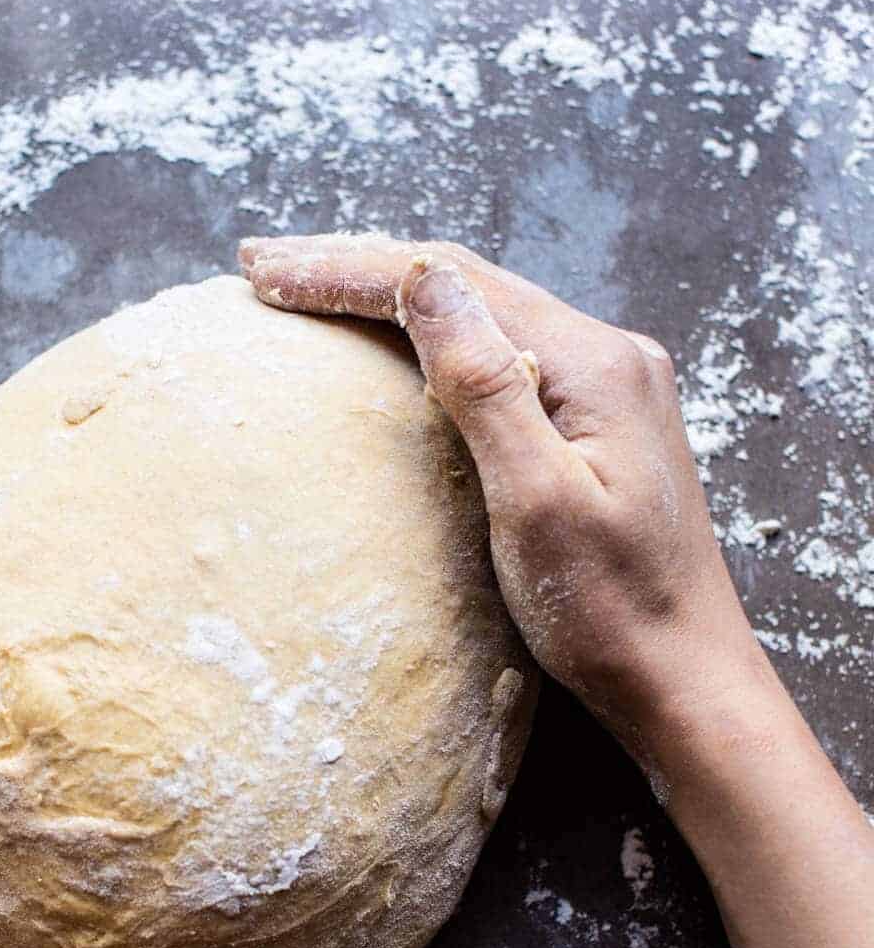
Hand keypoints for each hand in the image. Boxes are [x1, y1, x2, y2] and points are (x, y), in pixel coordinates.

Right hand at [238, 233, 761, 760]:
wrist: (685, 682)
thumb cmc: (614, 613)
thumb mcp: (538, 502)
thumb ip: (485, 384)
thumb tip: (424, 277)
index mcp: (595, 363)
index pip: (453, 282)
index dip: (349, 272)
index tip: (265, 275)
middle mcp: (610, 355)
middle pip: (468, 282)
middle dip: (358, 267)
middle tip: (262, 265)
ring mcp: (610, 388)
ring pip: (483, 312)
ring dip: (393, 294)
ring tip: (308, 285)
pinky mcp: (600, 425)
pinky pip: (504, 353)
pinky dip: (432, 338)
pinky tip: (394, 343)